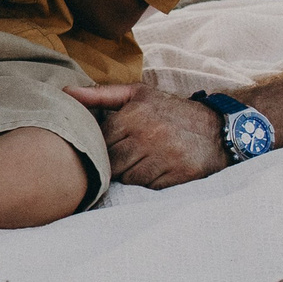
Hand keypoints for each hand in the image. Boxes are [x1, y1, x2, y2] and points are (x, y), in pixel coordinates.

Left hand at [66, 82, 227, 186]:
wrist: (218, 128)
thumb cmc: (170, 111)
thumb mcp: (138, 94)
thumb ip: (100, 95)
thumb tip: (65, 94)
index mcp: (134, 115)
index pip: (101, 141)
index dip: (104, 147)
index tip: (112, 146)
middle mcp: (148, 135)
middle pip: (113, 163)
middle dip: (116, 163)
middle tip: (126, 157)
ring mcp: (164, 156)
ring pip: (129, 178)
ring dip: (133, 174)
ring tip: (143, 162)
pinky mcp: (179, 175)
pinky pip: (150, 188)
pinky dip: (150, 183)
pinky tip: (158, 171)